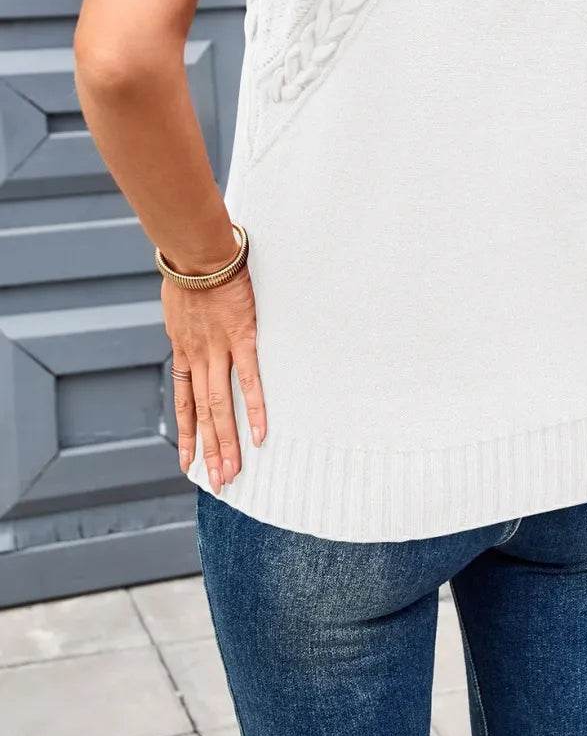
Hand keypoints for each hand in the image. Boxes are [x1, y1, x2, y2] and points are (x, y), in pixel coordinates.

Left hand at [162, 267, 265, 492]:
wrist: (197, 253)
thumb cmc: (190, 271)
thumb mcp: (179, 305)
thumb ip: (187, 325)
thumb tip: (188, 330)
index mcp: (184, 351)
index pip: (184, 403)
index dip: (187, 434)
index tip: (188, 463)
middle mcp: (198, 358)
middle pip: (203, 414)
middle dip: (209, 451)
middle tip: (217, 483)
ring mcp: (218, 351)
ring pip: (220, 406)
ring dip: (226, 443)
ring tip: (232, 473)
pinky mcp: (241, 338)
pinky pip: (248, 380)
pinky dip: (253, 409)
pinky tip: (259, 434)